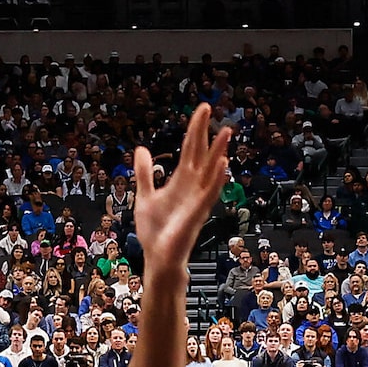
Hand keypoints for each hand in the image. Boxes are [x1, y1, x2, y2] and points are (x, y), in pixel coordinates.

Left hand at [132, 104, 235, 267]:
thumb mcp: (145, 195)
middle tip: (208, 108)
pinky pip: (210, 193)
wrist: (158, 258)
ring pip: (210, 171)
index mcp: (182, 180)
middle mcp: (194, 186)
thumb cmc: (156, 231)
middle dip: (205, 131)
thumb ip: (145, 173)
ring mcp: (198, 199)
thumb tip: (141, 150)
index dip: (196, 128)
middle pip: (201, 153)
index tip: (202, 109)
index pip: (191, 148)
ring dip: (218, 152)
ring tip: (226, 132)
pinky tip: (223, 165)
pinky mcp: (197, 214)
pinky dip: (217, 180)